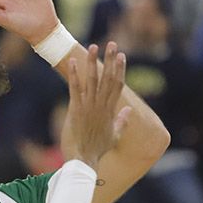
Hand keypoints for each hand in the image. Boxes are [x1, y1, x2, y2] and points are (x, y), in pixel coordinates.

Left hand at [66, 43, 130, 168]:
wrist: (85, 159)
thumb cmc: (99, 149)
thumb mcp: (115, 135)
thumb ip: (122, 121)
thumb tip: (129, 109)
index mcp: (111, 110)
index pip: (118, 85)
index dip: (120, 69)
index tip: (122, 55)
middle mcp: (101, 105)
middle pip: (108, 78)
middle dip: (111, 60)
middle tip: (112, 44)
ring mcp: (89, 106)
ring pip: (92, 79)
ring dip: (93, 62)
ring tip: (93, 46)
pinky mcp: (76, 109)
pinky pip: (75, 88)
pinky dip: (74, 74)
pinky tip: (73, 61)